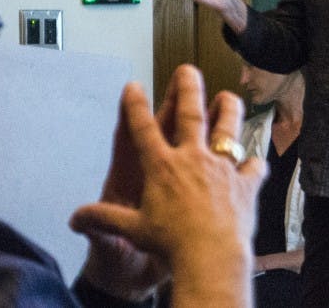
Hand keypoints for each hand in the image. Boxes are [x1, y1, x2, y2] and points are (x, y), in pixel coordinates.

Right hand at [70, 65, 265, 306]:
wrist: (210, 259)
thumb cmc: (170, 247)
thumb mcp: (132, 231)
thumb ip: (103, 219)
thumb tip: (74, 220)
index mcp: (161, 167)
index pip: (143, 128)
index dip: (135, 105)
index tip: (132, 85)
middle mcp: (192, 159)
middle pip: (190, 113)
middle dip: (187, 87)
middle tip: (187, 69)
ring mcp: (221, 168)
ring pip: (227, 129)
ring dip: (228, 110)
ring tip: (228, 97)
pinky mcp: (245, 185)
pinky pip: (253, 168)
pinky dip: (253, 165)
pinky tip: (254, 163)